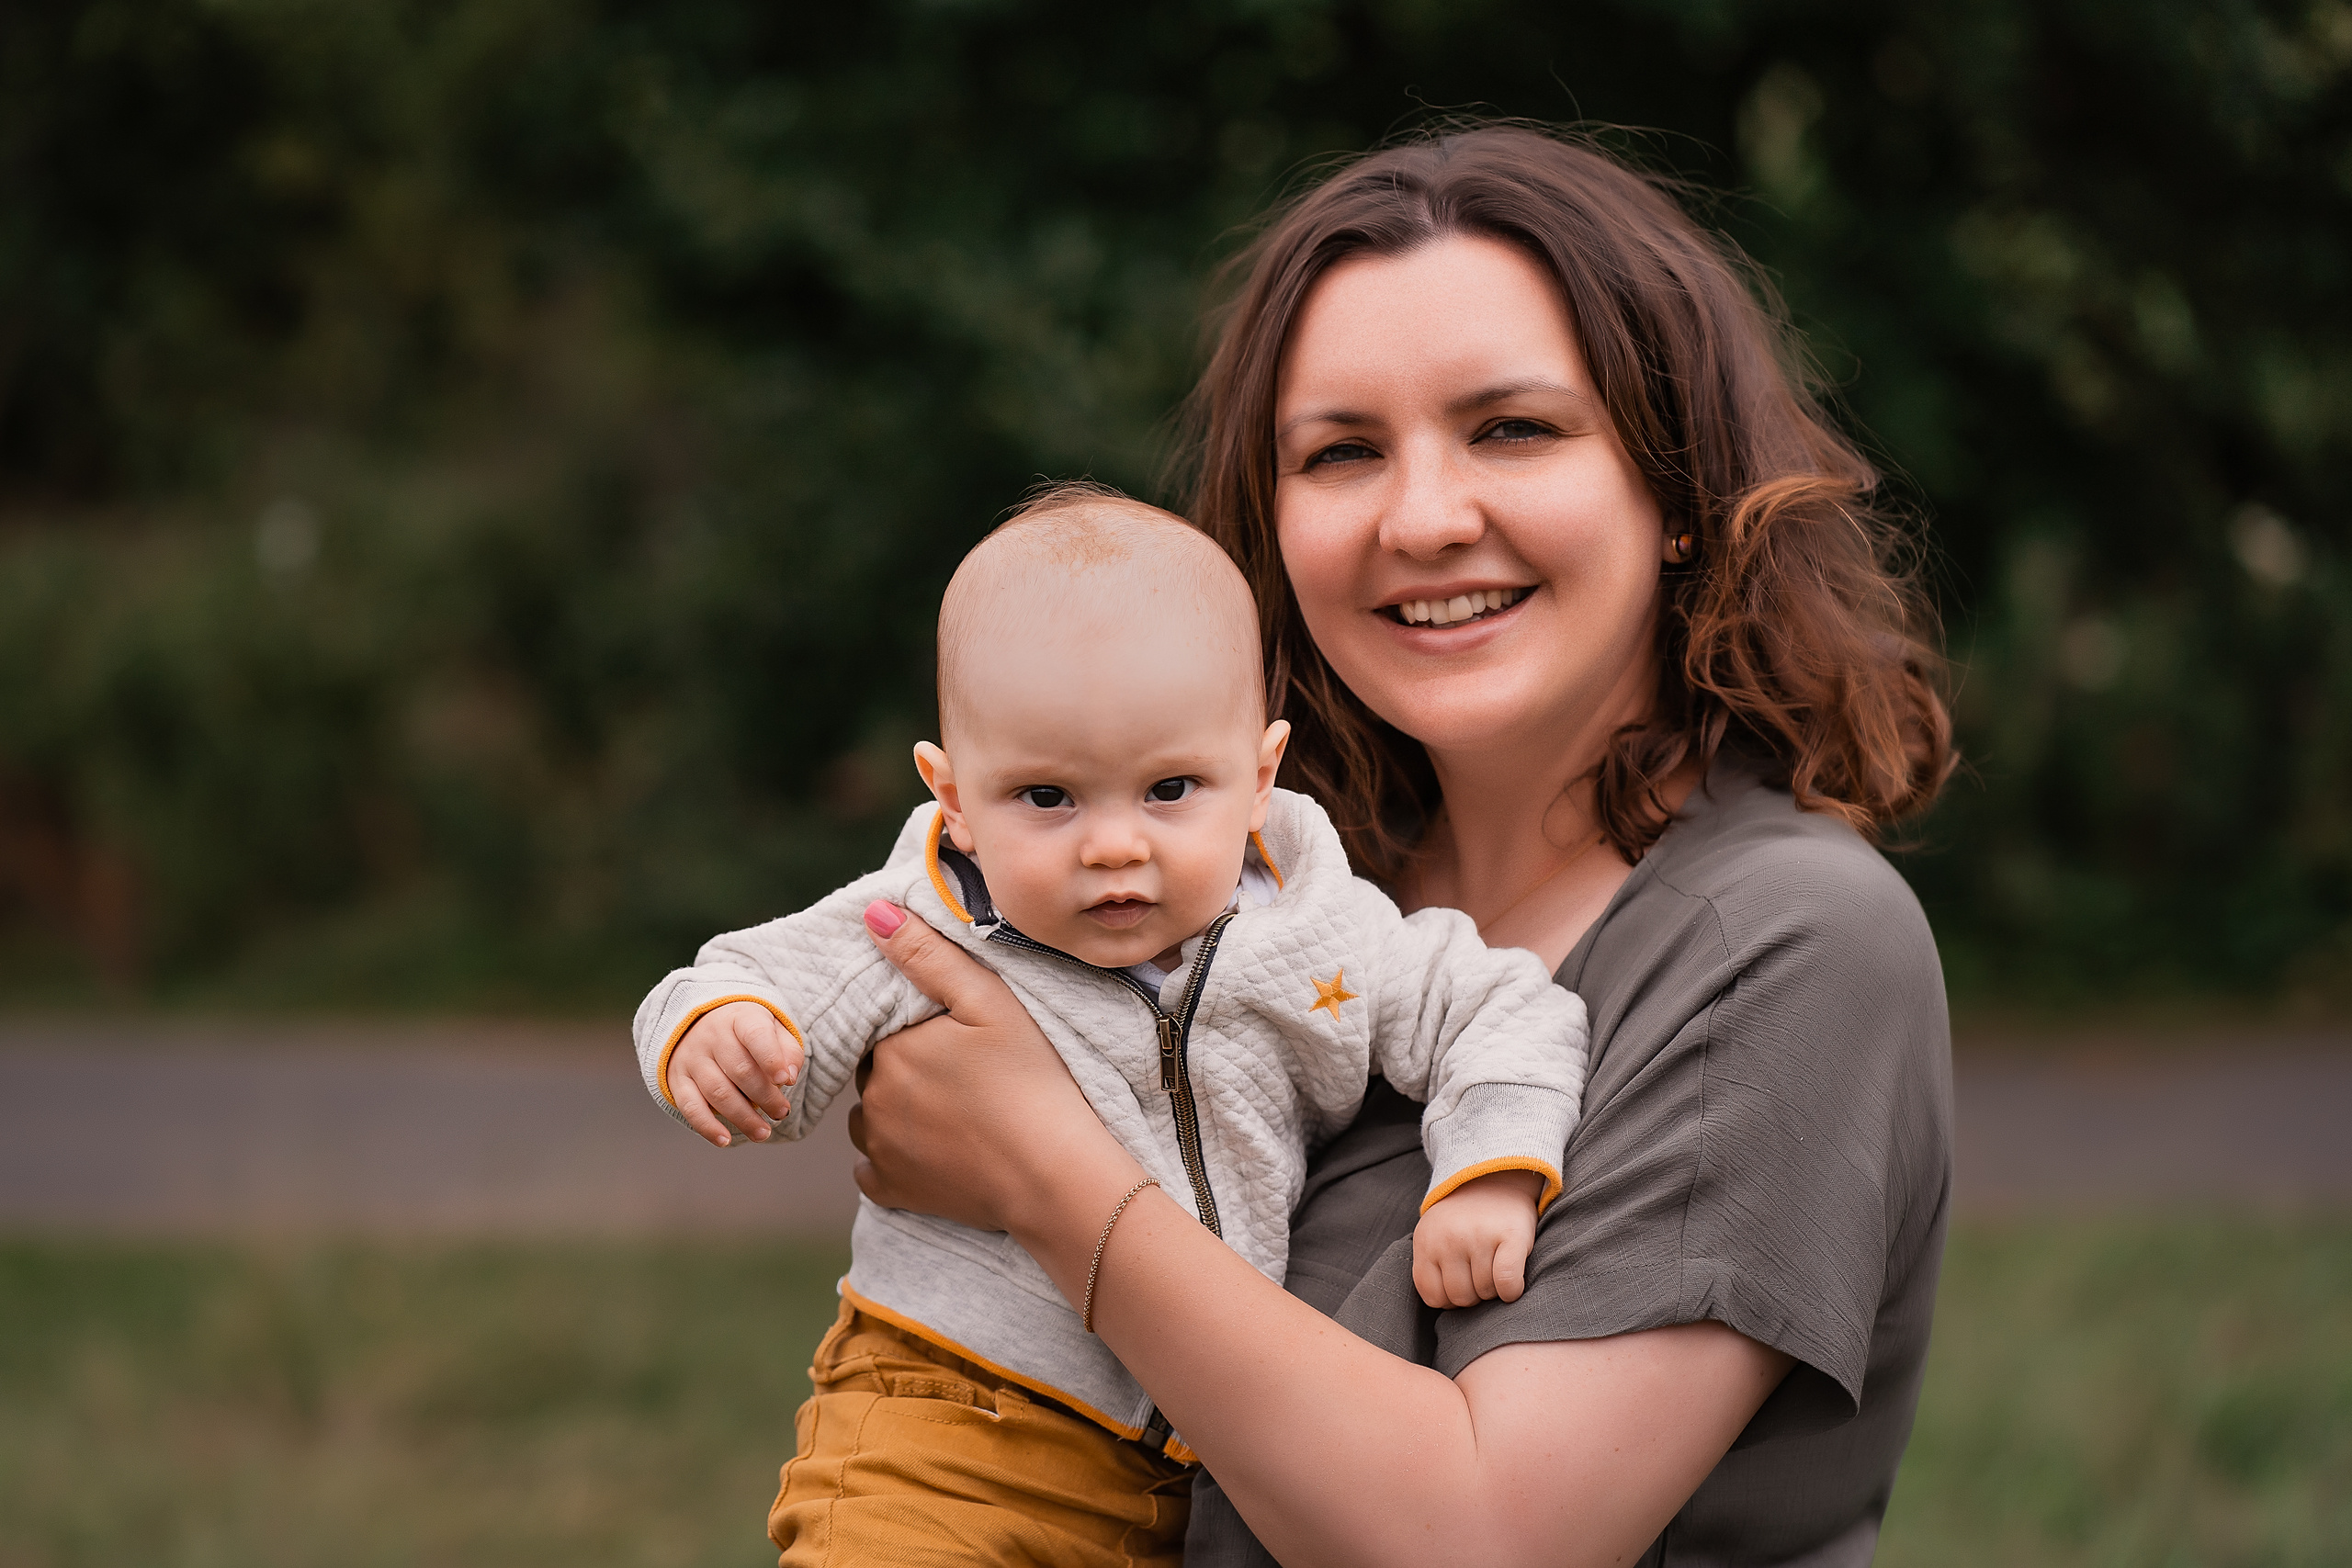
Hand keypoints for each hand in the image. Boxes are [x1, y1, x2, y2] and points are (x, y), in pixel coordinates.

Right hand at [665, 1000, 803, 1147]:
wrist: (700, 1024)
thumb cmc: (748, 1034)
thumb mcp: (773, 1029)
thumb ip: (788, 1050)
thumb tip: (789, 1076)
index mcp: (740, 1018)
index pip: (755, 1035)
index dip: (771, 1058)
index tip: (785, 1081)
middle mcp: (712, 1036)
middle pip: (740, 1070)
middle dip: (765, 1097)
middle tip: (781, 1113)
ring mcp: (692, 1059)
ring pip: (718, 1092)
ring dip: (743, 1118)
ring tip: (763, 1132)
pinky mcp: (678, 1080)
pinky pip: (690, 1106)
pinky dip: (707, 1127)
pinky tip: (725, 1141)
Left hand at [848, 900, 1140, 1245]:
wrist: (1054, 1174)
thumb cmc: (1032, 1080)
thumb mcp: (989, 1002)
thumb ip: (928, 955)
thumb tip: (872, 914)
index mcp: (891, 1049)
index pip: (881, 1026)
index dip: (913, 1027)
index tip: (952, 1037)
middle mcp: (871, 1099)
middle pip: (875, 1070)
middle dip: (904, 1066)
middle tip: (959, 1072)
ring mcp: (879, 1150)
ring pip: (869, 1117)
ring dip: (894, 1111)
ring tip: (949, 1111)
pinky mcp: (893, 1190)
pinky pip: (873, 1170)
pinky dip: (893, 1161)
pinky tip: (930, 1152)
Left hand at [1411, 1168, 1543, 1307]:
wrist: (1494, 1178)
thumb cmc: (1464, 1220)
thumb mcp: (1435, 1235)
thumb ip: (1431, 1266)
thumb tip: (1445, 1306)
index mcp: (1426, 1241)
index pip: (1432, 1296)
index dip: (1448, 1300)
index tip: (1460, 1285)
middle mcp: (1449, 1238)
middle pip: (1461, 1298)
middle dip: (1473, 1295)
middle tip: (1480, 1274)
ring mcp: (1479, 1236)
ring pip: (1486, 1292)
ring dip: (1493, 1290)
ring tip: (1494, 1267)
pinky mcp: (1510, 1236)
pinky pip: (1507, 1284)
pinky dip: (1512, 1291)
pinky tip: (1511, 1282)